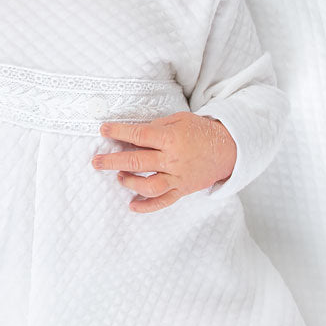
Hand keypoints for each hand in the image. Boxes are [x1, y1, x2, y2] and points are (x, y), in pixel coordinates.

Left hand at [91, 112, 236, 212]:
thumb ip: (157, 127)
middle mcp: (173, 159)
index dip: (119, 132)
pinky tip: (132, 206)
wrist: (229, 149)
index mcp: (172, 138)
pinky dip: (147, 206)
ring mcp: (178, 177)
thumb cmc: (202, 131)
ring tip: (119, 176)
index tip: (103, 130)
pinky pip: (163, 201)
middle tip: (96, 161)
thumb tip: (133, 135)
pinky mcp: (182, 189)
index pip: (139, 135)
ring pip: (148, 185)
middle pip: (137, 161)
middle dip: (113, 161)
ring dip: (129, 182)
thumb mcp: (180, 120)